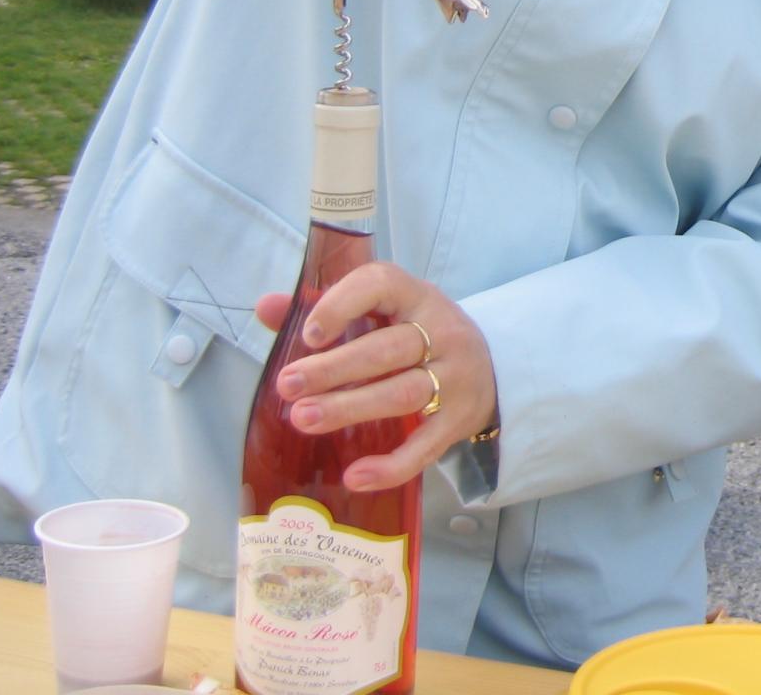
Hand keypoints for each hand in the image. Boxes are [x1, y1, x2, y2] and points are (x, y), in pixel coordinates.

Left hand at [256, 264, 495, 491]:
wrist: (493, 369)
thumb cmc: (421, 335)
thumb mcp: (387, 312)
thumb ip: (326, 307)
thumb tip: (266, 307)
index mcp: (418, 297)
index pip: (383, 285)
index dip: (343, 304)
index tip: (310, 334)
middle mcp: (443, 332)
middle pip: (389, 348)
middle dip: (335, 368)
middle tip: (288, 385)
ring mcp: (456, 378)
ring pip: (405, 393)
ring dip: (353, 407)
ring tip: (304, 419)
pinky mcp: (460, 421)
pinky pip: (426, 446)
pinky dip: (392, 464)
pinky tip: (355, 476)